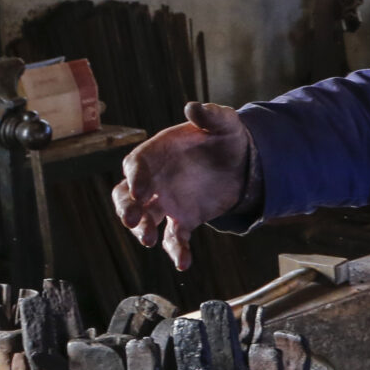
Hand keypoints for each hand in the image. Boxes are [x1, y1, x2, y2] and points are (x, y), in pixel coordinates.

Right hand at [113, 101, 250, 270]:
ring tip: (150, 240)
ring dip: (142, 231)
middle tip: (131, 220)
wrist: (243, 162)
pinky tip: (184, 262)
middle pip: (126, 196)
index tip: (141, 192)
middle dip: (125, 208)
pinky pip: (173, 238)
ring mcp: (166, 202)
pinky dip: (175, 251)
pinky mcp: (183, 219)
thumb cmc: (226, 137)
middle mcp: (155, 180)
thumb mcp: (224, 123)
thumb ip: (210, 116)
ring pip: (143, 220)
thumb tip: (193, 106)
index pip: (136, 165)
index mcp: (158, 153)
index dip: (135, 178)